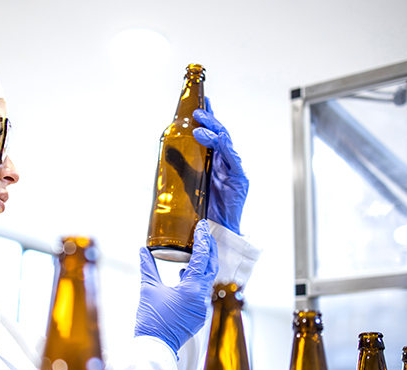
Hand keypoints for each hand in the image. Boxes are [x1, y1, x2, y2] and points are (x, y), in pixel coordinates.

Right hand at [134, 220, 218, 355]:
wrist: (154, 348)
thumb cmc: (151, 320)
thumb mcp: (148, 289)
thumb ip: (147, 267)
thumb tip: (143, 250)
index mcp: (192, 289)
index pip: (202, 258)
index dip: (203, 240)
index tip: (203, 226)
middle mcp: (202, 298)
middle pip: (211, 267)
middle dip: (209, 249)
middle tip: (205, 234)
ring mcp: (202, 308)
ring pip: (207, 280)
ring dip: (203, 265)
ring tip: (194, 251)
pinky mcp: (198, 315)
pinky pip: (202, 291)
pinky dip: (197, 279)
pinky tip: (185, 274)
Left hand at [193, 98, 248, 234]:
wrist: (216, 232)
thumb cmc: (204, 209)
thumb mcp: (188, 183)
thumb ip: (181, 165)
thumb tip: (166, 150)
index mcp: (215, 160)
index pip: (213, 133)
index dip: (209, 116)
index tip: (201, 100)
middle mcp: (226, 162)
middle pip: (221, 134)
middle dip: (210, 119)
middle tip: (197, 110)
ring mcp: (234, 169)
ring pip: (227, 143)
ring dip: (214, 130)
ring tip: (200, 124)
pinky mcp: (240, 180)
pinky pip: (234, 160)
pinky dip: (225, 148)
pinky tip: (217, 140)